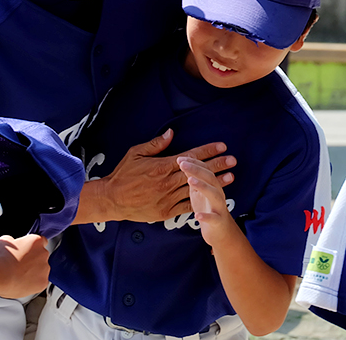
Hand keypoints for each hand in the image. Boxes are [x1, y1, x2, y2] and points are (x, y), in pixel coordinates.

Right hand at [0, 234, 49, 298]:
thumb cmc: (1, 258)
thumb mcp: (4, 241)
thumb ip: (14, 241)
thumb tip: (13, 243)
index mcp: (36, 241)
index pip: (42, 241)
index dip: (33, 246)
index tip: (28, 250)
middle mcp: (43, 254)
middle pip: (41, 256)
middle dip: (33, 260)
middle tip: (20, 264)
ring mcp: (45, 269)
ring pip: (41, 270)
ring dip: (33, 272)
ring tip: (19, 275)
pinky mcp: (43, 283)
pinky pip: (40, 282)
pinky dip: (33, 283)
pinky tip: (21, 282)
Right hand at [101, 129, 235, 221]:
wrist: (112, 199)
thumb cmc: (123, 175)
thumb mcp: (135, 154)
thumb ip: (155, 144)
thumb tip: (171, 134)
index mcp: (161, 166)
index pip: (190, 156)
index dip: (207, 150)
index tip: (221, 146)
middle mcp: (167, 182)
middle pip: (198, 171)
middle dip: (217, 164)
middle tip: (232, 160)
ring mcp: (168, 198)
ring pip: (196, 188)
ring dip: (214, 183)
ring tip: (230, 177)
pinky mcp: (166, 211)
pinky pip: (187, 205)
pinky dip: (200, 200)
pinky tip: (212, 196)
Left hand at [181, 157, 239, 247]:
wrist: (220, 231)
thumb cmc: (206, 207)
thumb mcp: (198, 190)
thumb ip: (192, 177)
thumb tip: (182, 161)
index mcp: (211, 185)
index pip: (204, 169)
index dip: (193, 162)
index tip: (180, 158)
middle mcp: (217, 193)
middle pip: (209, 178)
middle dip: (197, 169)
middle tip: (182, 164)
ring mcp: (218, 207)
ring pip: (214, 195)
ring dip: (203, 187)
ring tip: (190, 180)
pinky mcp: (218, 222)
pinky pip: (213, 219)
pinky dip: (206, 217)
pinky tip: (197, 216)